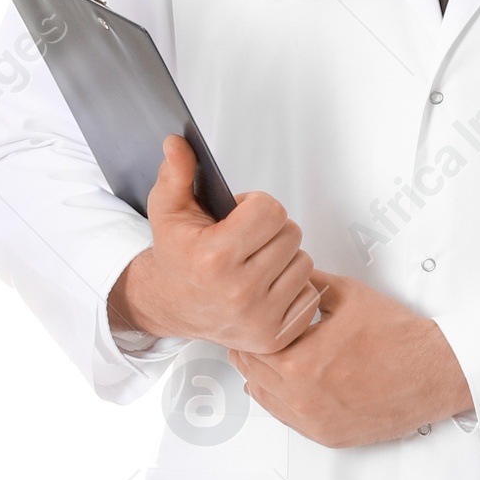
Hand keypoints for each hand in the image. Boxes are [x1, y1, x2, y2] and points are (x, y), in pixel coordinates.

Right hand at [107, 138, 319, 351]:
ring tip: (257, 263)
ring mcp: (259, 318)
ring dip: (285, 258)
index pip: (271, 210)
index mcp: (215, 258)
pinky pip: (311, 294)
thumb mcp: (168, 211)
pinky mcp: (276, 337)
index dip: (256, 206)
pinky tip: (267, 287)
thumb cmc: (177, 258)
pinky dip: (294, 288)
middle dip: (272, 230)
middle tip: (248, 240)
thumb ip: (176, 173)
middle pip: (291, 234)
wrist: (172, 306)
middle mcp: (239, 291)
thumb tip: (178, 142)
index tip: (240, 216)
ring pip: (304, 263)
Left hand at [232, 273, 472, 447]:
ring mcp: (314, 422)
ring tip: (282, 356)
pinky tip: (296, 381)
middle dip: (257, 350)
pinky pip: (287, 419)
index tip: (256, 319)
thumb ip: (306, 285)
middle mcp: (302, 398)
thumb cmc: (398, 337)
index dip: (253, 327)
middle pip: (253, 372)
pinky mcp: (328, 436)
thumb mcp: (346, 294)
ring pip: (264, 398)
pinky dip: (285, 399)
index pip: (251, 344)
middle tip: (266, 334)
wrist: (434, 371)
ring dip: (266, 376)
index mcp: (300, 362)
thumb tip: (282, 275)